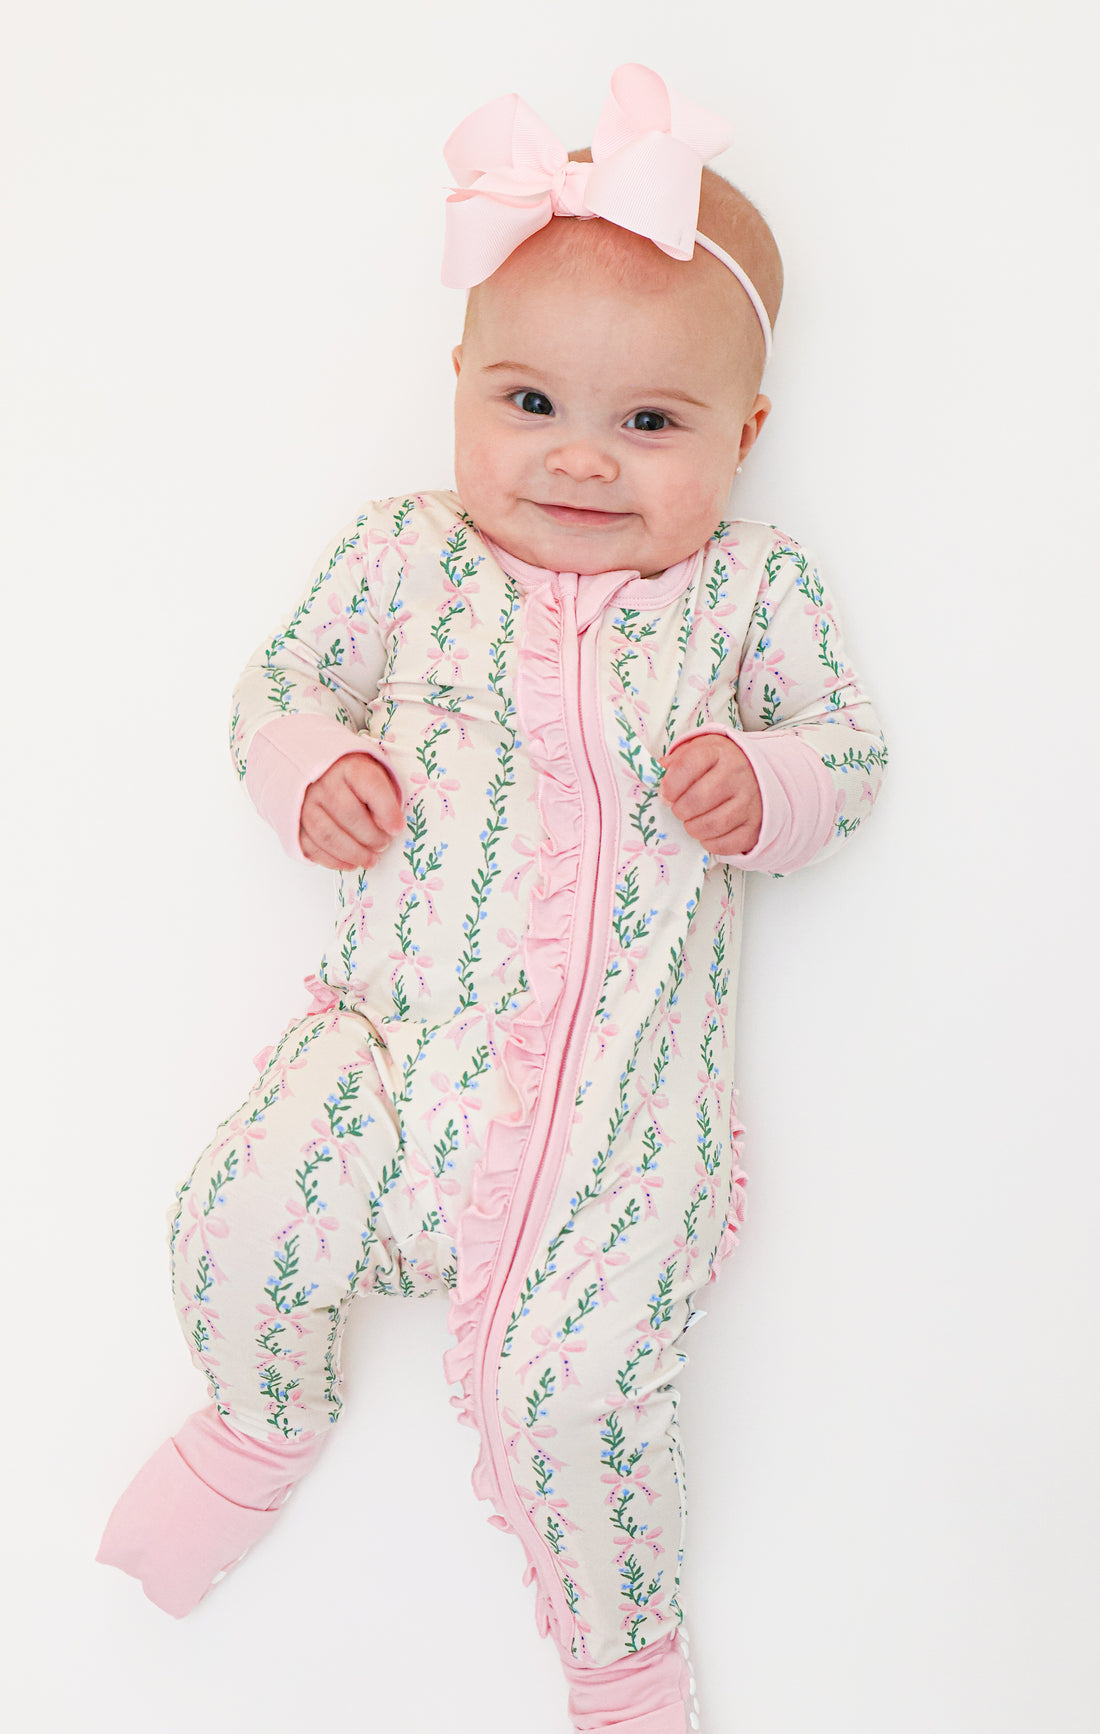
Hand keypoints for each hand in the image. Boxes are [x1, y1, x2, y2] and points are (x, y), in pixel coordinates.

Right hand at [300, 753, 404, 869]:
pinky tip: (351, 863)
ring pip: (328, 835)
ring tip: (371, 860)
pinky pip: (311, 847)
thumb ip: (385, 799)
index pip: (370, 786)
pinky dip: (334, 861)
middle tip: (383, 845)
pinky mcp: (294, 823)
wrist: (321, 776)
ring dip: (354, 853)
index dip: (387, 811)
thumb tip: (390, 828)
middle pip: (349, 815)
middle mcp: (323, 782)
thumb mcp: (376, 777)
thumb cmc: (356, 781)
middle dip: (372, 837)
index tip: (397, 829)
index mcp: (349, 767)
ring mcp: (305, 803)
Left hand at [659, 735, 762, 855]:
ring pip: (712, 825)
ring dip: (693, 828)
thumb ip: (673, 764)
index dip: (670, 785)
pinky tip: (707, 833)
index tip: (666, 794)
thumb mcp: (696, 751)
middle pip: (697, 800)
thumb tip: (659, 786)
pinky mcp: (754, 826)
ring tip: (692, 821)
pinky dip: (711, 843)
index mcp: (718, 753)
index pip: (686, 767)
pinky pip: (727, 844)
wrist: (755, 774)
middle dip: (680, 810)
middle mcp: (738, 775)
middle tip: (679, 810)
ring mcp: (750, 802)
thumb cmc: (718, 764)